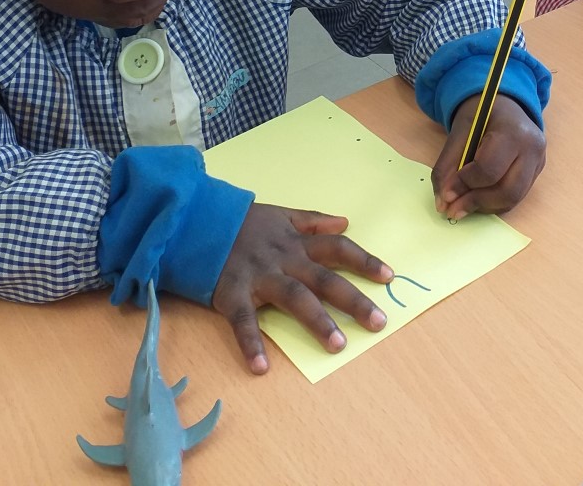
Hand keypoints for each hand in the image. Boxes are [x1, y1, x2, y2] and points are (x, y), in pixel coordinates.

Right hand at [210, 203, 391, 373]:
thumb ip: (312, 220)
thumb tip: (345, 221)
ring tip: (337, 346)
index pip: (337, 249)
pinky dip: (252, 344)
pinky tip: (261, 367)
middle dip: (353, 300)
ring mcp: (259, 276)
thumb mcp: (280, 214)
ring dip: (317, 322)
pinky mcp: (232, 293)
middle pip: (325, 279)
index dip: (364, 262)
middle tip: (379, 322)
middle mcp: (284, 259)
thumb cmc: (241, 223)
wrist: (193, 221)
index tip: (389, 277)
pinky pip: (244, 321)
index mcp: (296, 242)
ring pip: (294, 298)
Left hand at [431, 96, 545, 220]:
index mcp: (513, 131)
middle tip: (452, 209)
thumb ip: (448, 165)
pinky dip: (493, 204)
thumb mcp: (459, 131)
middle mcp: (533, 148)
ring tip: (461, 206)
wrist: (504, 104)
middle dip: (476, 203)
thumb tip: (442, 201)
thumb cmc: (481, 114)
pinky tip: (476, 199)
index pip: (489, 169)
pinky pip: (515, 198)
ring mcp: (539, 162)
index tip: (445, 193)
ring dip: (483, 207)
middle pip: (507, 191)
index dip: (465, 184)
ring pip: (512, 199)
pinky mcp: (537, 173)